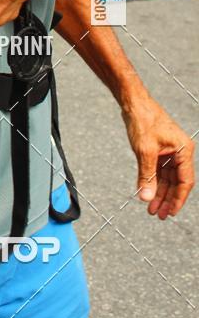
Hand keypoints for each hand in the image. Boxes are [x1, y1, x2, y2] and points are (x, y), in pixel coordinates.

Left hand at [122, 94, 194, 217]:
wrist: (132, 102)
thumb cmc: (143, 120)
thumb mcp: (145, 151)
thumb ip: (146, 176)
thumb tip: (146, 198)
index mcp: (183, 150)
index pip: (185, 181)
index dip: (178, 199)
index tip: (171, 213)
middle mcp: (179, 151)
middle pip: (175, 182)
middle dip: (167, 199)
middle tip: (158, 214)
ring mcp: (168, 150)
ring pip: (166, 177)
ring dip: (158, 192)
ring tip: (151, 208)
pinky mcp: (158, 149)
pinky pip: (157, 170)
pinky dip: (152, 181)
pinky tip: (146, 192)